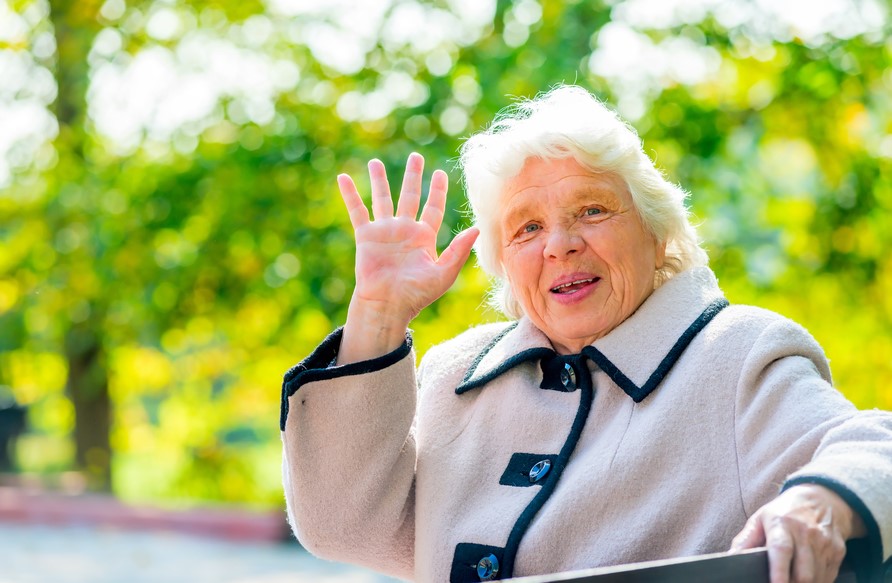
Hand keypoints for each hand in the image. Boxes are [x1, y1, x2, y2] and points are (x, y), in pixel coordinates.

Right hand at [336, 153, 478, 362]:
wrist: (388, 305)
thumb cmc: (417, 295)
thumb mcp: (445, 273)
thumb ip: (459, 250)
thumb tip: (476, 228)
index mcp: (424, 238)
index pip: (433, 208)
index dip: (437, 191)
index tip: (440, 173)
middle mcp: (404, 231)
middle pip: (410, 196)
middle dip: (413, 177)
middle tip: (415, 156)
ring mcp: (384, 232)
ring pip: (382, 199)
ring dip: (379, 180)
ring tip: (375, 161)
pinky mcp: (366, 236)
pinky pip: (357, 211)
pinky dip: (350, 194)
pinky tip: (343, 177)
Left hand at [730, 484, 865, 582]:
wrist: (823, 499)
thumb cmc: (785, 512)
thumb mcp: (761, 518)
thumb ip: (746, 540)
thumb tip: (730, 558)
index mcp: (782, 523)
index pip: (781, 550)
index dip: (778, 572)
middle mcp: (806, 533)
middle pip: (803, 572)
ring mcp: (824, 543)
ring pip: (817, 579)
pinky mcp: (838, 551)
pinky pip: (828, 577)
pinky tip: (807, 580)